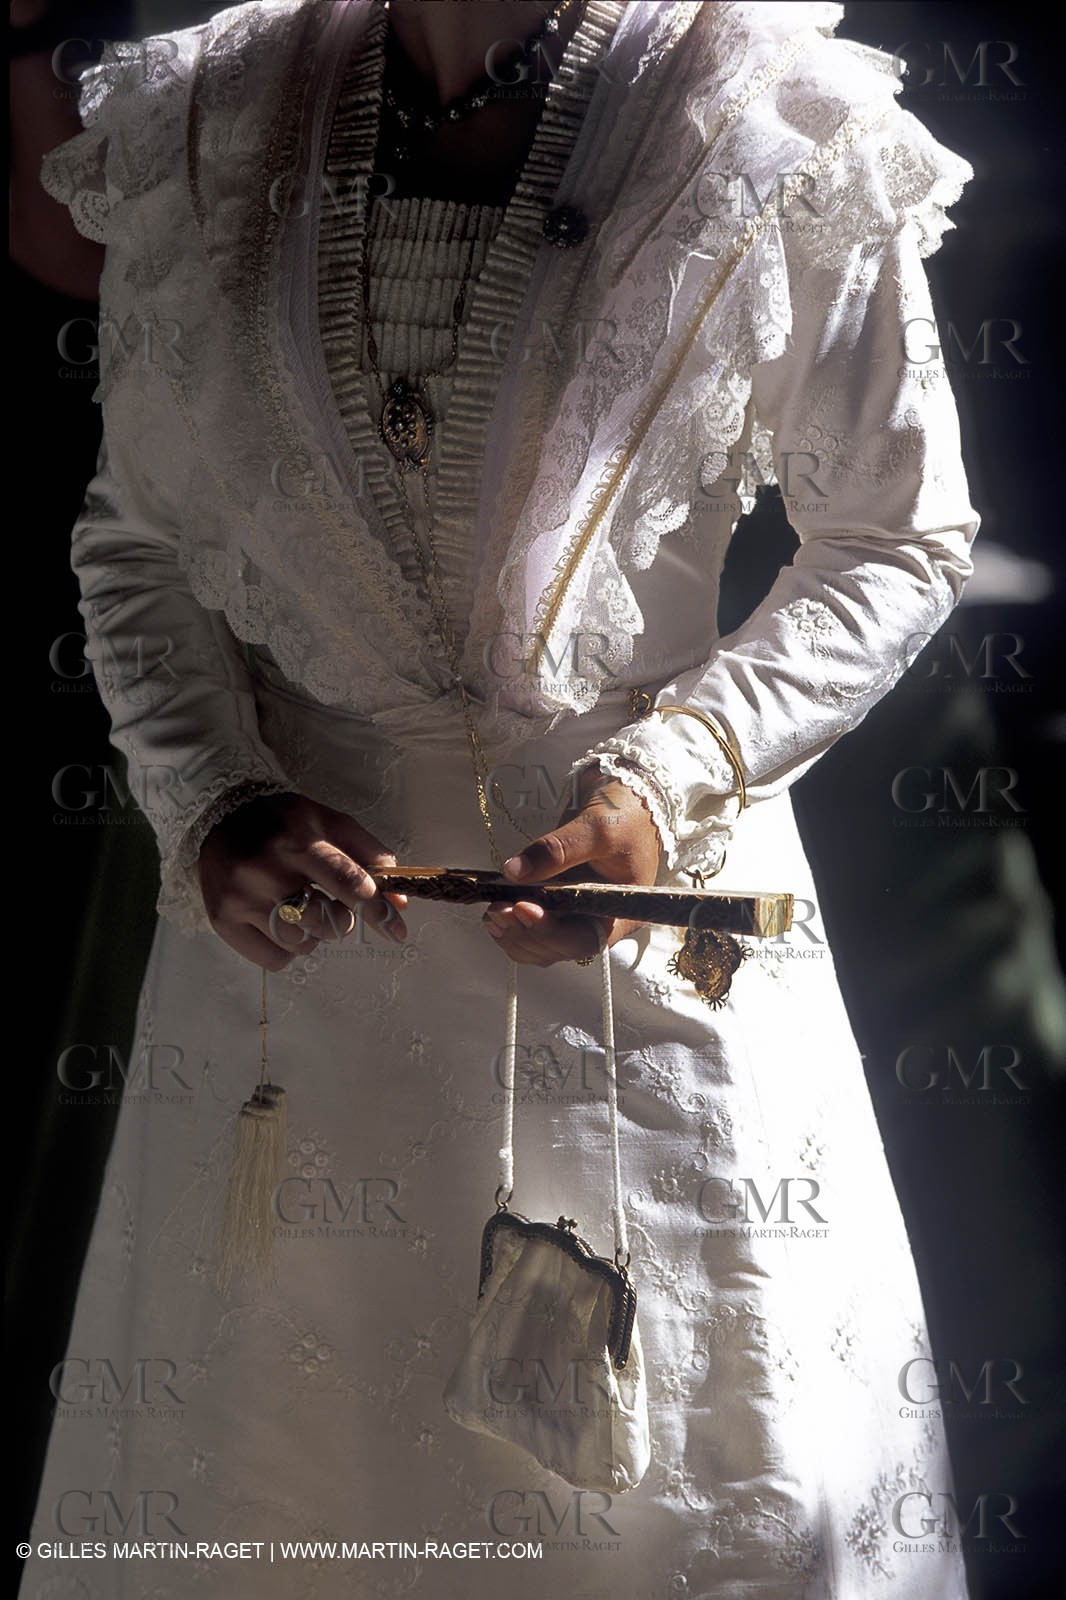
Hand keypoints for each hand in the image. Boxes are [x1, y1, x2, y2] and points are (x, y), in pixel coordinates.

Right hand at [198, 792, 407, 969]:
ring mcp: (241, 899)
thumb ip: (369, 856)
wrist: (220, 816)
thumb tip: (400, 903)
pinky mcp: (223, 921)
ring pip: (302, 944)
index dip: (378, 911)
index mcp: (298, 841)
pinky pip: (275, 959)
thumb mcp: (330, 822)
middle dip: (341, 918)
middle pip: (327, 922)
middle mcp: (267, 871)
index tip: (397, 930)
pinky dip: (287, 948)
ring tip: (301, 908)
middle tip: (329, 902)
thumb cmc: (284, 822)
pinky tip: (280, 922)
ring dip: (313, 934)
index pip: (348, 884)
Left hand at [482, 765, 661, 966]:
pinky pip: (531, 927)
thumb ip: (557, 851)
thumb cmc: (625, 814)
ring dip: (513, 934)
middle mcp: (597, 920)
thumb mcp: (597, 829)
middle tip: (498, 909)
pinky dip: (511, 925)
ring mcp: (575, 913)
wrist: (622, 796)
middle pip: (557, 949)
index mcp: (620, 914)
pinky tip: (495, 909)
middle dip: (524, 934)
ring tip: (492, 911)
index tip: (523, 908)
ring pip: (540, 944)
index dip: (550, 932)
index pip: (583, 940)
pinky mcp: (556, 902)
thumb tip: (514, 872)